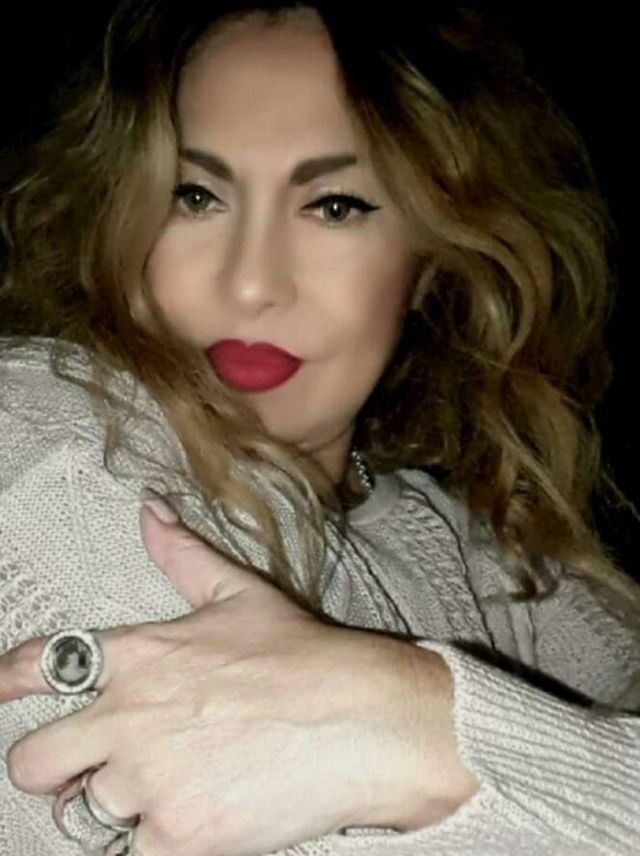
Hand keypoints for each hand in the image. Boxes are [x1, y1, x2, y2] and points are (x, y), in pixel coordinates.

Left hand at [0, 497, 478, 855]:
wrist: (358, 718)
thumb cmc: (301, 654)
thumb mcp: (239, 594)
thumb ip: (183, 553)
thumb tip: (150, 510)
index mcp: (139, 656)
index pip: (41, 666)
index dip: (9, 681)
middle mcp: (127, 719)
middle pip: (33, 763)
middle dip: (53, 765)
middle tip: (94, 763)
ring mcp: (148, 782)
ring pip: (89, 813)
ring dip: (123, 803)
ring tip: (175, 783)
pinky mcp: (177, 836)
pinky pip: (136, 852)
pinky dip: (162, 840)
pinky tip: (200, 814)